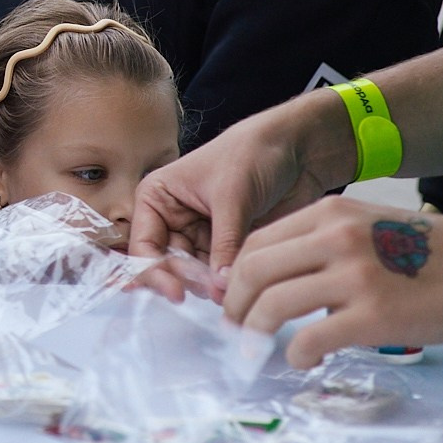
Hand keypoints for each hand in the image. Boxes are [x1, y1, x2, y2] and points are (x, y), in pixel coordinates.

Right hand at [126, 89, 354, 290]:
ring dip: (208, 286)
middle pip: (166, 265)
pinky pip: (218, 274)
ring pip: (193, 274)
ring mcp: (200, 234)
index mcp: (157, 197)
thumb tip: (219, 288)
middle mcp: (173, 218)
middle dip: (187, 281)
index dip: (155, 272)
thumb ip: (222, 245)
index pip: (144, 245)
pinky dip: (226, 283)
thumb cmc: (254, 153)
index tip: (177, 294)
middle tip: (213, 292)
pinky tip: (238, 288)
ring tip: (229, 290)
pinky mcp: (226, 246)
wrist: (298, 148)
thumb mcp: (231, 197)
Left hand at [224, 198, 442, 366]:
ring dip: (253, 332)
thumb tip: (292, 280)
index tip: (236, 299)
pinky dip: (294, 355)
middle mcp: (335, 236)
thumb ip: (331, 245)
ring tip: (257, 349)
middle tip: (234, 328)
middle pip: (254, 269)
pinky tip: (304, 361)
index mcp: (333, 212)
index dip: (238, 275)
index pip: (258, 241)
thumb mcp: (375, 226)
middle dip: (234, 304)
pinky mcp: (371, 316)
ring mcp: (352, 276)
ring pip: (271, 303)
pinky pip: (307, 339)